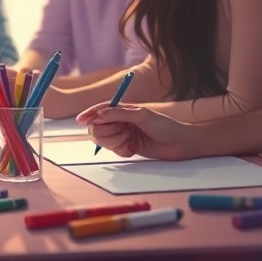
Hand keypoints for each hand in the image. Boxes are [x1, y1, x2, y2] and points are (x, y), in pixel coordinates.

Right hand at [76, 103, 194, 160]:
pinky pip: (113, 151)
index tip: (81, 121)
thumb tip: (99, 114)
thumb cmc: (164, 126)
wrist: (180, 144)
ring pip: (103, 140)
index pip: (100, 110)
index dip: (89, 114)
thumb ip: (120, 114)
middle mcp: (120, 121)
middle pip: (97, 127)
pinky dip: (121, 151)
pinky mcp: (126, 147)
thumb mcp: (142, 115)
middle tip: (122, 133)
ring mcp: (122, 134)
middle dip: (106, 132)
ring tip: (129, 140)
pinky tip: (133, 149)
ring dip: (114, 142)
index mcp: (123, 109)